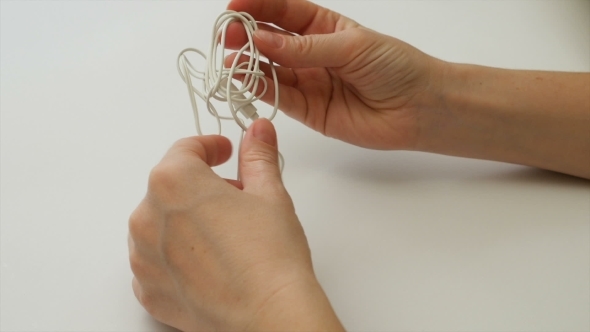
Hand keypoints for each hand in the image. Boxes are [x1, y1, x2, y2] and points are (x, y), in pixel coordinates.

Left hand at [128, 119, 342, 330]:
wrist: (269, 313)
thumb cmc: (269, 255)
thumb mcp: (269, 193)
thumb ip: (258, 155)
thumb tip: (258, 132)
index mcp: (173, 181)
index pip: (186, 150)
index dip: (210, 147)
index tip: (224, 153)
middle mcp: (147, 216)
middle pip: (172, 186)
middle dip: (202, 186)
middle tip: (236, 199)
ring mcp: (143, 256)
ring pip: (161, 223)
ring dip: (186, 220)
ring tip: (224, 235)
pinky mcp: (148, 289)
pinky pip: (156, 260)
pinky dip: (177, 256)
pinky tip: (209, 262)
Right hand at [225, 0, 444, 149]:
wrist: (419, 109)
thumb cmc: (395, 67)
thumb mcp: (351, 46)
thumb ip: (306, 48)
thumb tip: (262, 41)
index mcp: (324, 27)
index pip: (284, 12)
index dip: (258, 6)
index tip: (235, 6)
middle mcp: (311, 53)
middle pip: (271, 41)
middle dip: (247, 35)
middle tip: (228, 35)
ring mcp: (308, 81)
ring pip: (269, 69)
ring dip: (248, 63)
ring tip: (231, 59)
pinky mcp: (308, 110)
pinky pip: (279, 96)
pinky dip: (260, 88)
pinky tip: (245, 78)